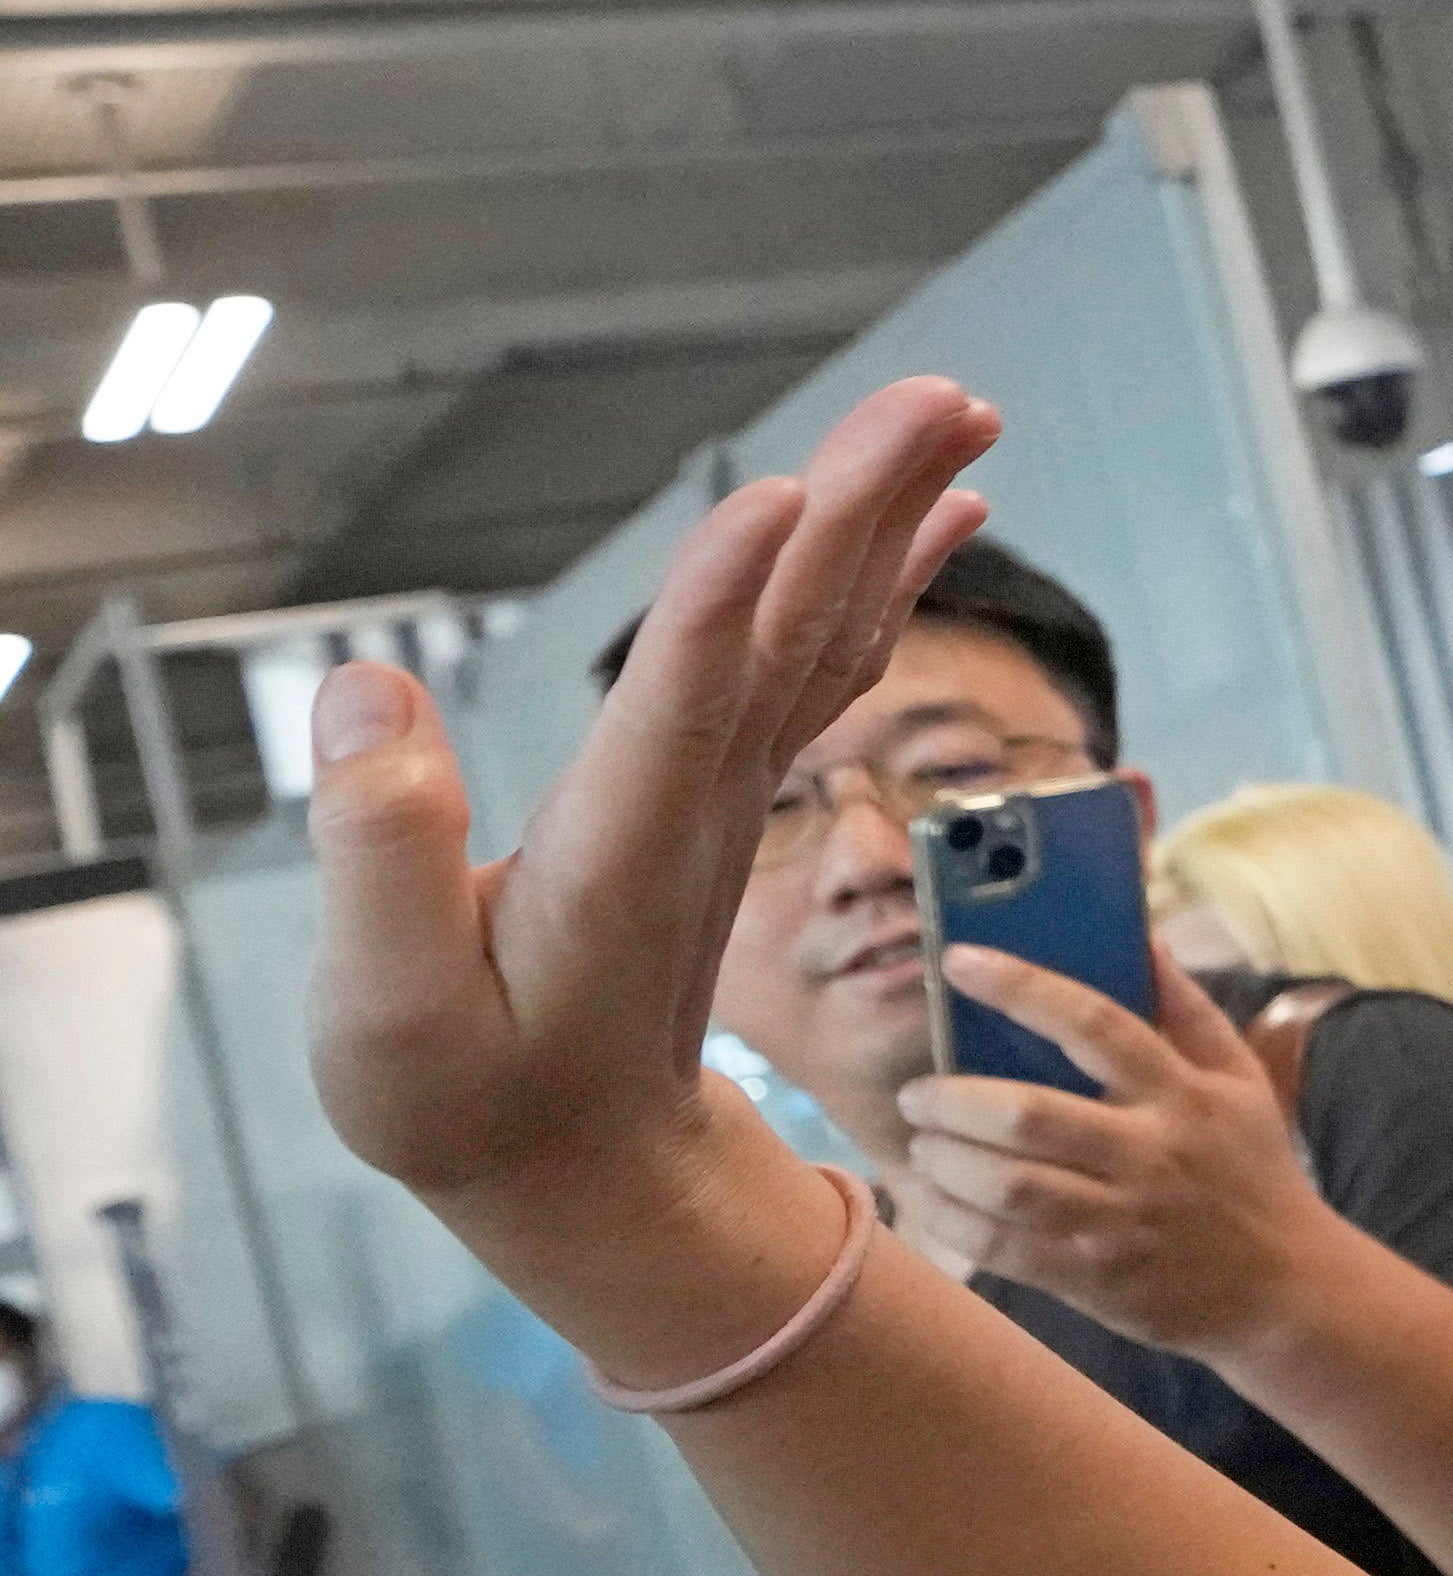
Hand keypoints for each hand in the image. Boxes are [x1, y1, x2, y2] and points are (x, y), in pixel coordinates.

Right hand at [308, 379, 998, 1277]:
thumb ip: (379, 856)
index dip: (723, 603)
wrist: (587, 1176)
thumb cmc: (464, 1099)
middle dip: (863, 510)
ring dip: (893, 518)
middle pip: (792, 636)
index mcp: (613, 850)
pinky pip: (827, 665)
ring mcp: (727, 790)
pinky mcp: (727, 788)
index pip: (681, 708)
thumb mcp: (387, 1015)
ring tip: (962, 415)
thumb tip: (367, 688)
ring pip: (829, 631)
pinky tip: (945, 517)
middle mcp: (698, 802)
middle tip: (946, 398)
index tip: (778, 498)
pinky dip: (883, 581)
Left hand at [894, 942, 1341, 1355]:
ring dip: (944, 1162)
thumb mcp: (1241, 1083)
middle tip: (919, 1095)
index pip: (1095, 1024)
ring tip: (922, 1148)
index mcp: (1184, 1094)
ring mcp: (1122, 1221)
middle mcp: (1152, 1154)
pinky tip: (932, 1200)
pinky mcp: (1097, 1278)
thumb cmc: (1254, 1172)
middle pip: (1029, 1116)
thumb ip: (1188, 1011)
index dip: (1022, 988)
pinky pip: (1003, 1248)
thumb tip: (1142, 940)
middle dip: (953, 1100)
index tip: (960, 962)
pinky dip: (951, 1221)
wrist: (1287, 1286)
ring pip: (1007, 1186)